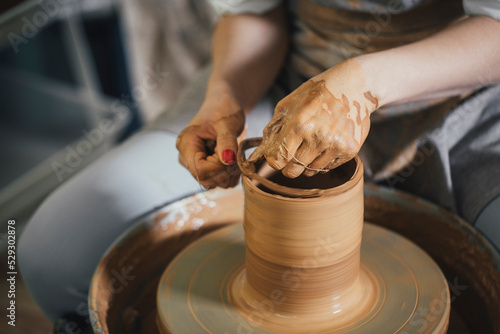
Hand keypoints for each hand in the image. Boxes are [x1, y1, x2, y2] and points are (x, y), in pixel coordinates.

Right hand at [176, 92, 245, 188]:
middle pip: (206, 179)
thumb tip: (227, 160)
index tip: (231, 153)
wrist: (224, 107)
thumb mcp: (227, 122)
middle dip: (225, 170)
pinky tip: (234, 159)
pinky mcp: (205, 169)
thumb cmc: (223, 110)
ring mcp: (195, 165)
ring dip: (230, 173)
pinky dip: (231, 175)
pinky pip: (219, 182)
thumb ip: (227, 141)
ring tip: (234, 153)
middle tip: (236, 152)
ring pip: (214, 183)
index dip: (219, 167)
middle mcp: (186, 158)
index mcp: (186, 144)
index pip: (199, 169)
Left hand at [249, 59, 378, 177]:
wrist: (353, 85)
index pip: (278, 159)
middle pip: (293, 170)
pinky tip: (324, 144)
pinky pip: (327, 167)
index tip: (275, 157)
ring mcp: (335, 145)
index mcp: (299, 124)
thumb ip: (273, 129)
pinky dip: (322, 161)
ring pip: (311, 171)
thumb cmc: (316, 93)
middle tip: (291, 156)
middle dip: (288, 166)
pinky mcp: (349, 150)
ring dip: (306, 163)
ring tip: (310, 144)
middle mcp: (318, 137)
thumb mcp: (289, 104)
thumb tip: (258, 153)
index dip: (274, 161)